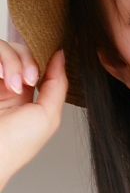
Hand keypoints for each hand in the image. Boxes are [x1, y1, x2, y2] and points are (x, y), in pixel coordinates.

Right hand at [0, 42, 67, 189]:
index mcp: (26, 95)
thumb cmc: (16, 144)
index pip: (36, 62)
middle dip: (28, 61)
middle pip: (20, 50)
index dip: (44, 57)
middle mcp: (6, 84)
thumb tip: (61, 56)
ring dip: (13, 63)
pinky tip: (1, 79)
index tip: (51, 60)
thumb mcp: (48, 116)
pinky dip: (1, 61)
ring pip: (4, 48)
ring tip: (13, 86)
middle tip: (29, 81)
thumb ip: (58, 84)